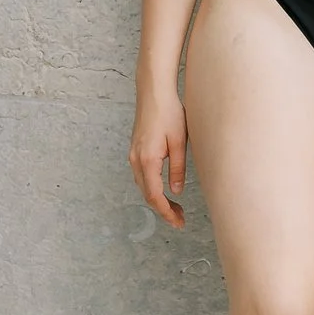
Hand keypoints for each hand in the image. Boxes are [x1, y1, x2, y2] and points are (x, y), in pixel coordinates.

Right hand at [129, 82, 187, 225]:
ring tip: (175, 206)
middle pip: (147, 194)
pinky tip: (163, 188)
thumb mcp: (179, 142)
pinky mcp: (135, 149)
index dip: (166, 212)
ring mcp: (133, 154)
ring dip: (157, 199)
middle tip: (180, 218)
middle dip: (163, 209)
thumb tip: (176, 191)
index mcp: (147, 160)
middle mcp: (136, 160)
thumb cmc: (169, 113)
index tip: (178, 222)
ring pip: (143, 186)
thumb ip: (177, 169)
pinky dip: (151, 187)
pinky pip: (141, 175)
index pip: (155, 196)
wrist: (153, 91)